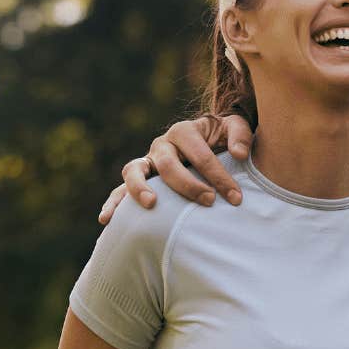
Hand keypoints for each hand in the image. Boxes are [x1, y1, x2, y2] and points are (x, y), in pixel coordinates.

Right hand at [98, 114, 252, 224]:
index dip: (219, 176)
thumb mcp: (234, 128)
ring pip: (134, 171)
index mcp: (184, 131)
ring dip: (140, 188)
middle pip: (168, 164)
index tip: (235, 197)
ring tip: (150, 204)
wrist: (207, 141)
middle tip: (208, 202)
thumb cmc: (223, 138)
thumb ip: (241, 136)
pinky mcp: (139, 179)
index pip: (200, 154)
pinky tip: (107, 220)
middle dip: (189, 185)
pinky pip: (120, 189)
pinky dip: (112, 203)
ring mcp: (147, 162)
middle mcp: (162, 145)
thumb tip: (240, 154)